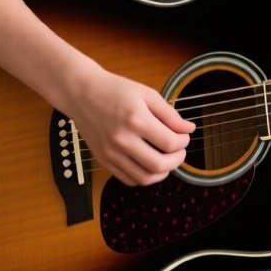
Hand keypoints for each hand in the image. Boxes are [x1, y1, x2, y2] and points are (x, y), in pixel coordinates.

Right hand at [62, 69, 194, 185]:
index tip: (184, 136)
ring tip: (167, 159)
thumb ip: (170, 114)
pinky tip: (150, 164)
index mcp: (135, 120)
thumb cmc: (116, 90)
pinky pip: (128, 179)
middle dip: (177, 160)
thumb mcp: (147, 94)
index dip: (183, 142)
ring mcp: (110, 153)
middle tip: (180, 151)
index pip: (169, 143)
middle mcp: (122, 140)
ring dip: (162, 172)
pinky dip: (144, 177)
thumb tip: (189, 129)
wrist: (81, 94)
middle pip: (159, 165)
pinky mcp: (103, 160)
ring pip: (144, 178)